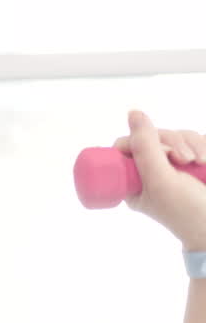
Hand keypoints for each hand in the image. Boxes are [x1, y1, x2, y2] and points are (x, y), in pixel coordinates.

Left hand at [115, 113, 205, 250]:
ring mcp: (174, 166)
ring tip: (199, 164)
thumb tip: (133, 112)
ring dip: (191, 145)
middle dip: (171, 143)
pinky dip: (202, 146)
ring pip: (177, 135)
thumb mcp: (160, 180)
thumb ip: (145, 147)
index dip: (140, 142)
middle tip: (183, 160)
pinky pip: (195, 138)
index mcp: (132, 182)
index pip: (124, 146)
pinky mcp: (195, 160)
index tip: (158, 153)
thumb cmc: (187, 210)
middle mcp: (150, 172)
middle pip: (152, 136)